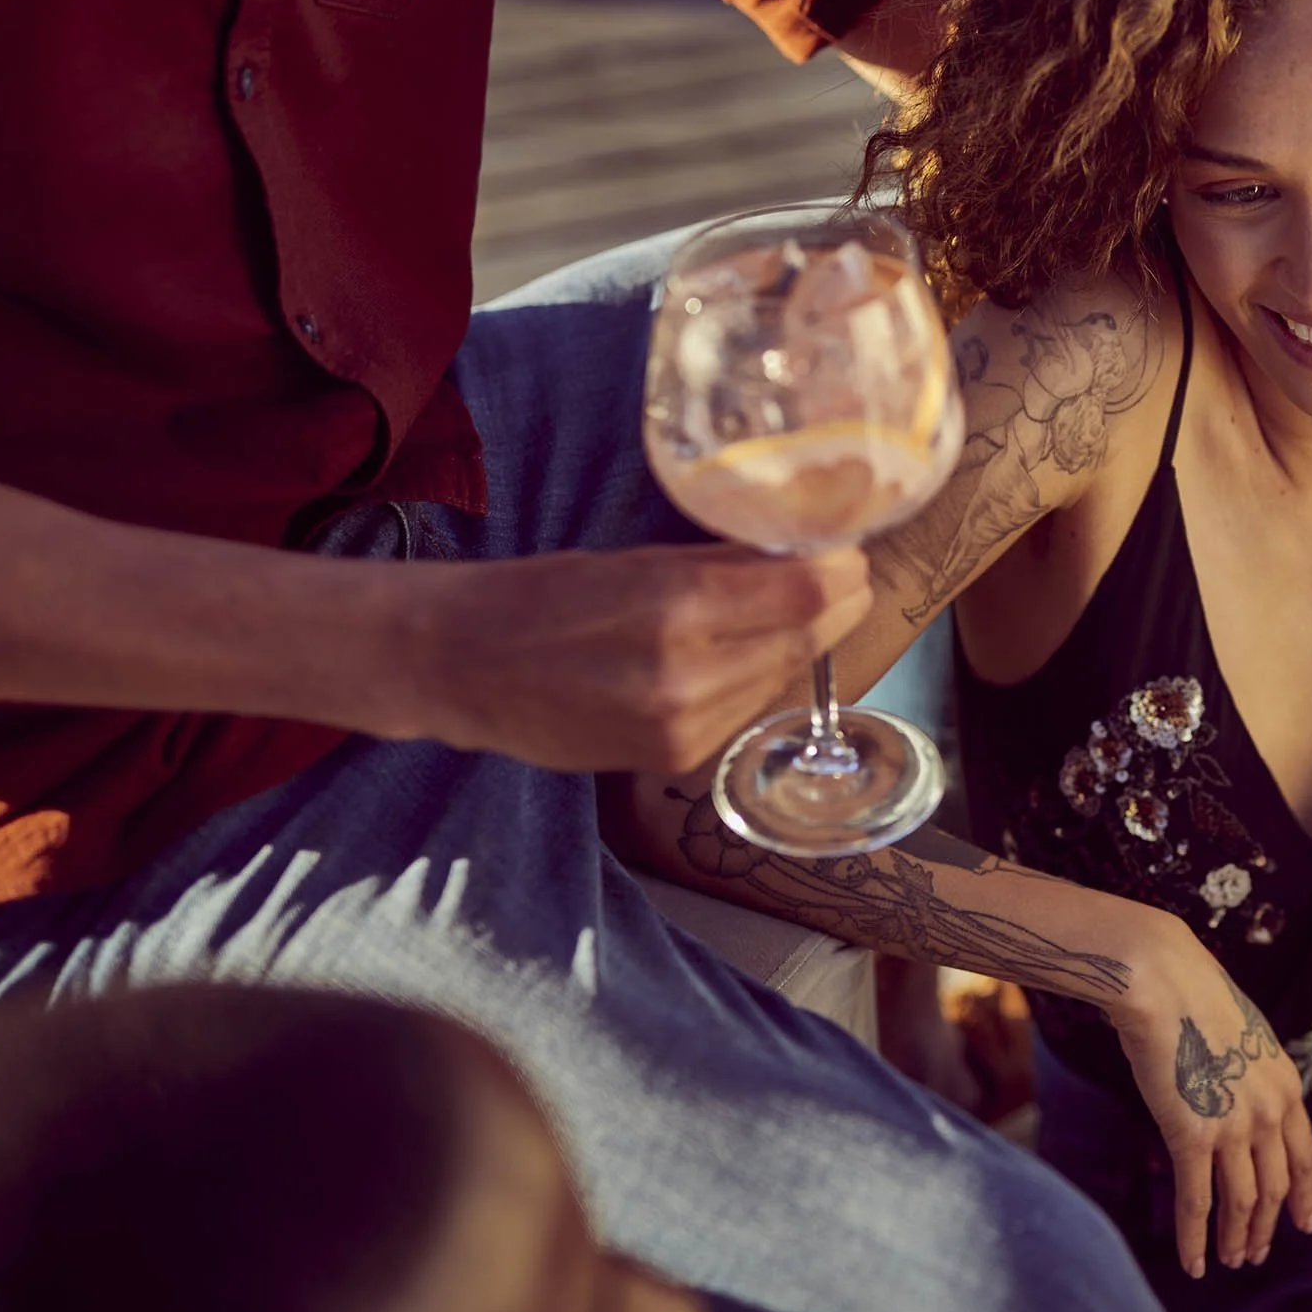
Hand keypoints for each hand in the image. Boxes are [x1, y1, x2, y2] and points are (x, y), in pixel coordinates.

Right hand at [386, 544, 872, 772]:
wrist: (459, 668)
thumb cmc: (539, 597)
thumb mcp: (632, 560)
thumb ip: (721, 562)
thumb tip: (802, 553)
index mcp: (673, 609)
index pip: (804, 595)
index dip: (842, 573)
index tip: (852, 554)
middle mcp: (685, 674)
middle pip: (802, 639)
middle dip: (836, 607)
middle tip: (849, 579)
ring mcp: (682, 726)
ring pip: (780, 680)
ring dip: (802, 644)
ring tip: (808, 612)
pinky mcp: (674, 759)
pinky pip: (745, 713)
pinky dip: (760, 681)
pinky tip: (756, 655)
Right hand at [1112, 933, 1311, 1277]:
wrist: (1164, 979)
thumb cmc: (1192, 993)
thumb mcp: (1240, 1031)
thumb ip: (1245, 1068)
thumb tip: (1231, 1084)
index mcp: (1286, 1084)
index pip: (1305, 1154)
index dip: (1305, 1193)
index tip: (1307, 1221)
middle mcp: (1270, 1111)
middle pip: (1276, 1186)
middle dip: (1269, 1224)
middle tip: (1259, 1253)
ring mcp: (1234, 1127)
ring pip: (1243, 1201)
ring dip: (1238, 1237)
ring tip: (1232, 1262)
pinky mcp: (1193, 1137)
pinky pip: (1198, 1203)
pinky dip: (1196, 1239)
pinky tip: (1194, 1264)